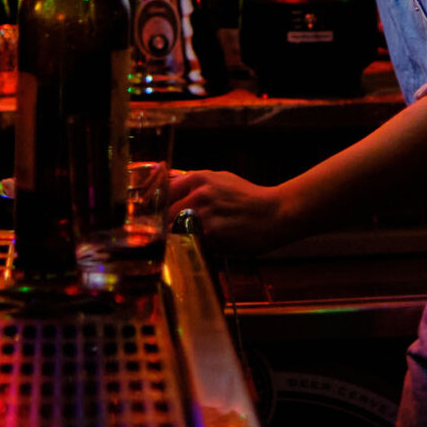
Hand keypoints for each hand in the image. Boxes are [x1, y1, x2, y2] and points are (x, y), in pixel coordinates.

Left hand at [165, 169, 297, 257]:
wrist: (277, 213)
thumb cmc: (249, 198)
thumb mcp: (221, 179)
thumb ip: (193, 182)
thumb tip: (167, 183)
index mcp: (199, 178)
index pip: (161, 191)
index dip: (153, 206)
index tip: (150, 216)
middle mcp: (198, 194)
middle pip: (162, 213)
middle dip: (160, 225)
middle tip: (162, 234)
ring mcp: (204, 216)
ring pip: (172, 231)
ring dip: (172, 239)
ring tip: (180, 242)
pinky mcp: (211, 236)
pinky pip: (188, 244)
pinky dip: (188, 248)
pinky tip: (196, 248)